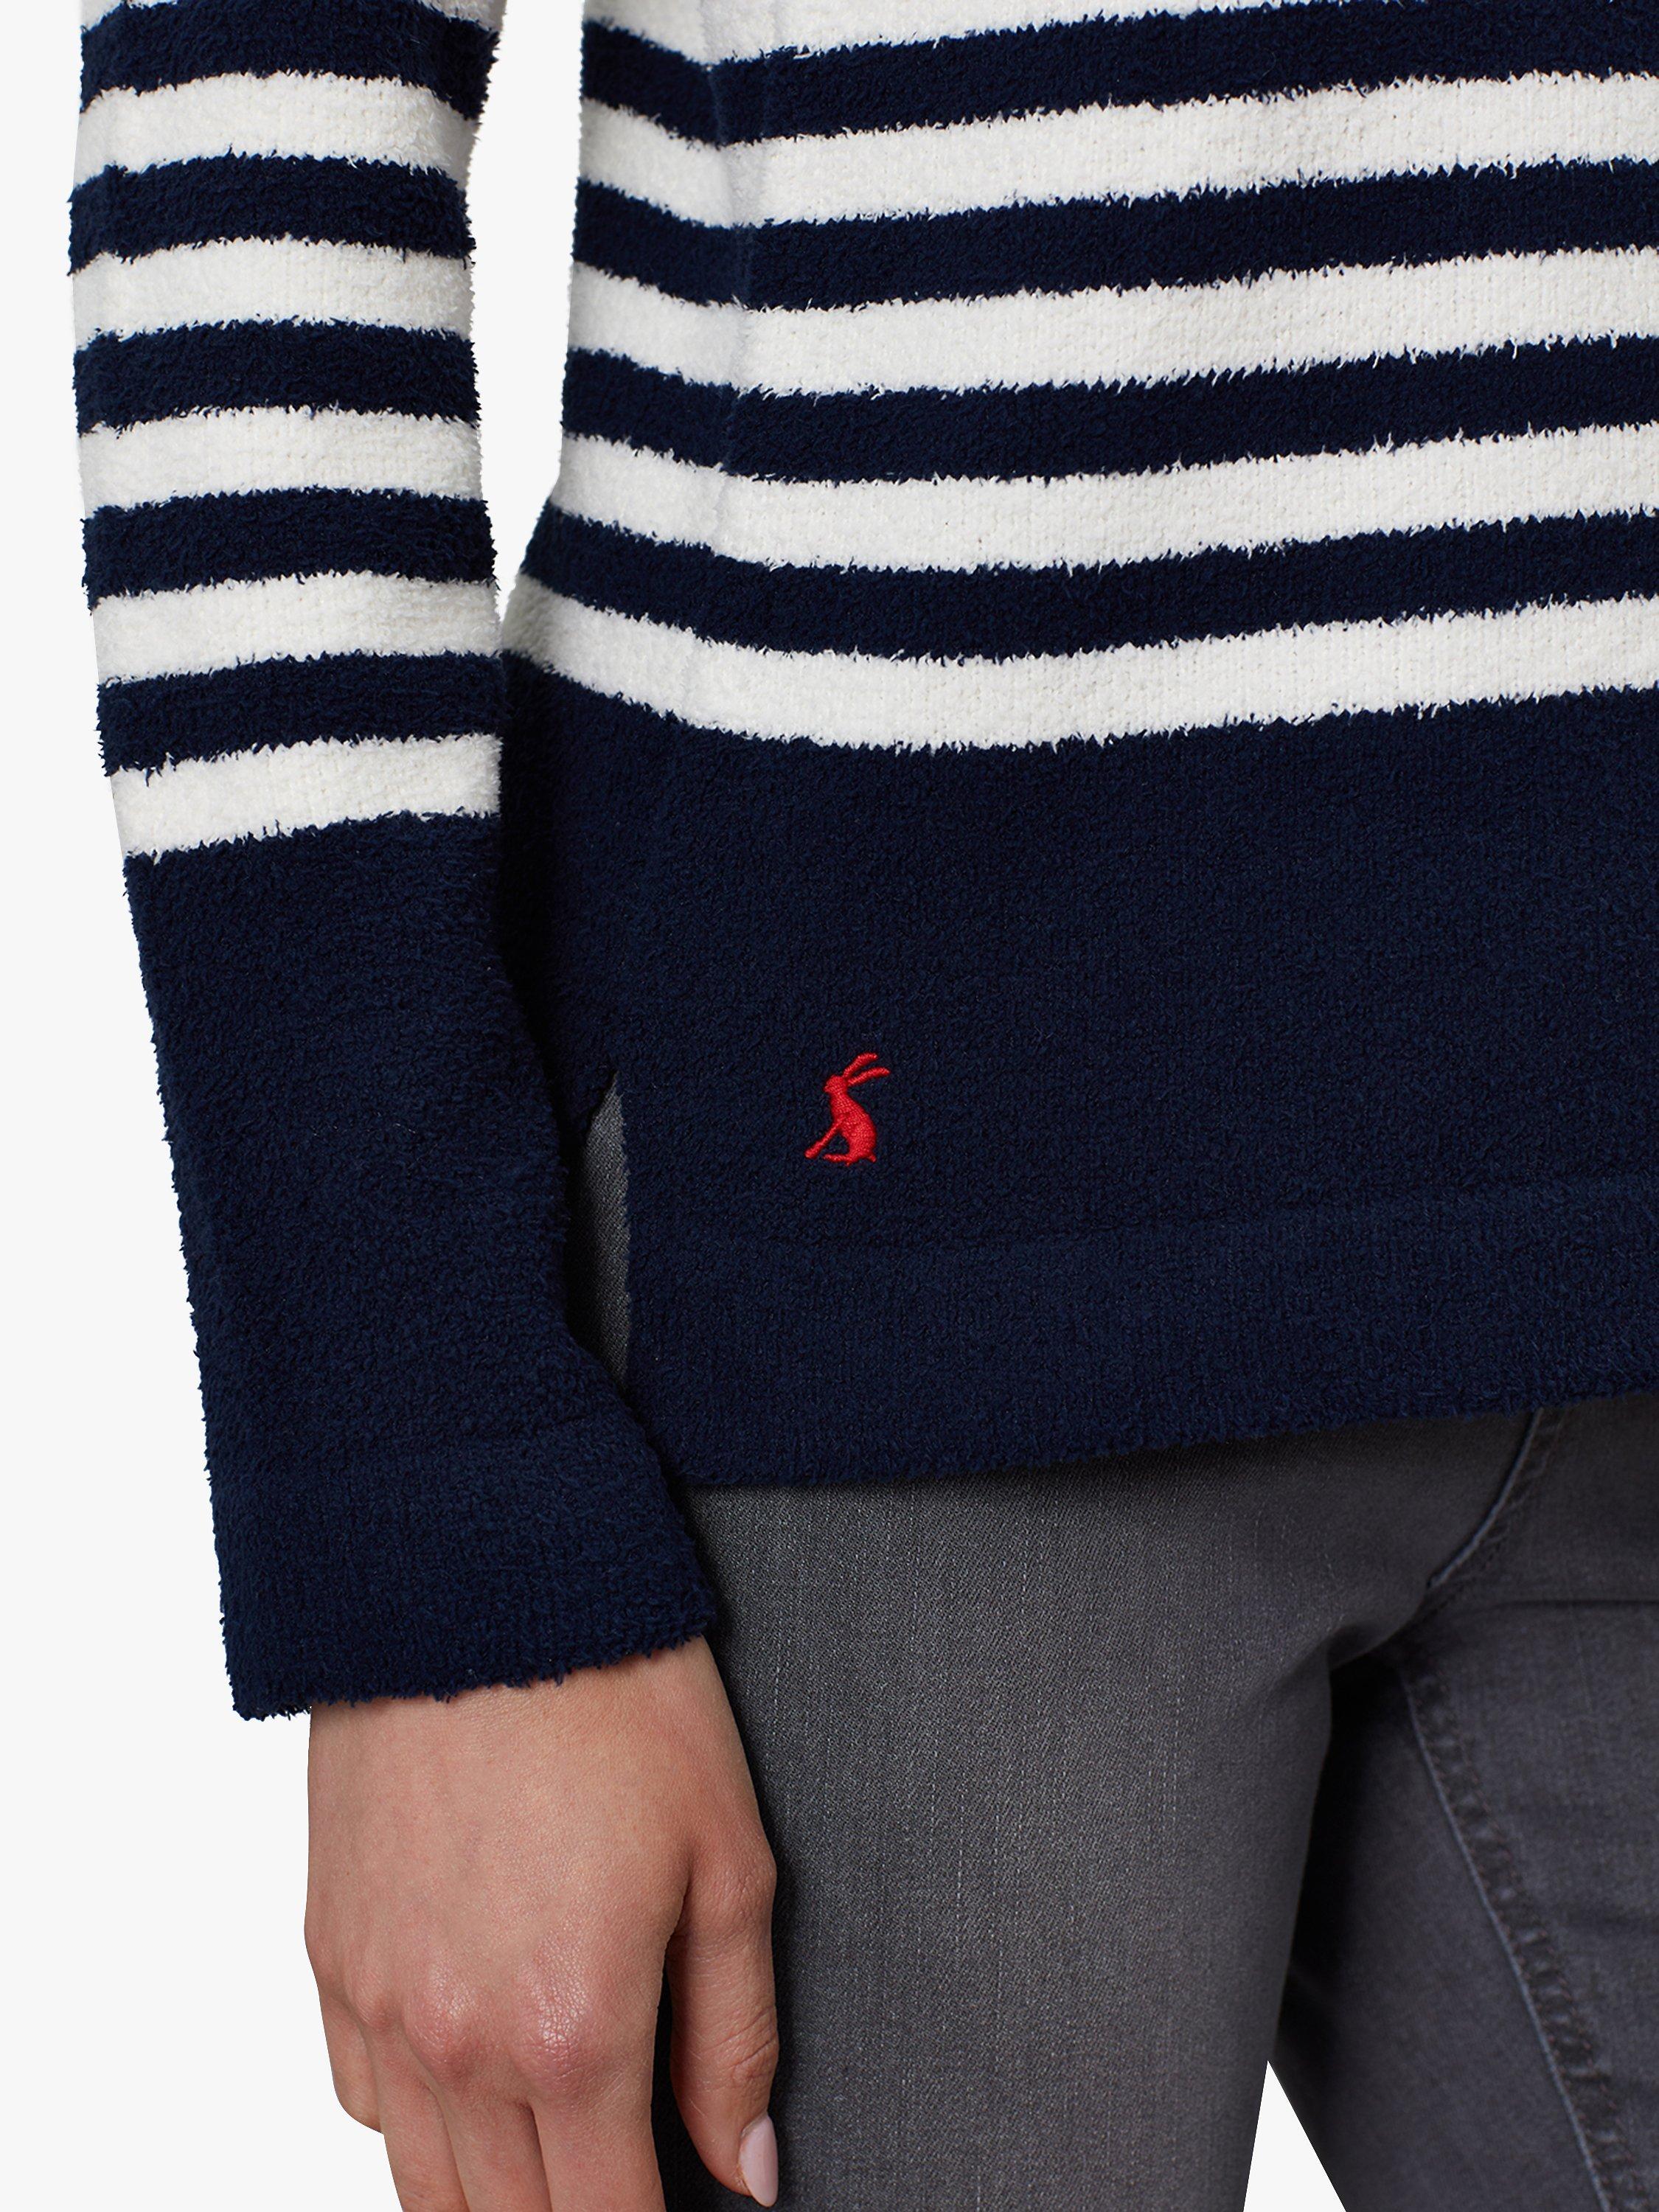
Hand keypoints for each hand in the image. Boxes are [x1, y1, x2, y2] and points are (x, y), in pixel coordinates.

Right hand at [305, 1638, 779, 2209]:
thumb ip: (737, 2040)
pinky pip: (360, 2098)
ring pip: (422, 2186)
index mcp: (572, 2032)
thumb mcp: (730, 1863)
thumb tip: (749, 2173)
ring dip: (490, 2198)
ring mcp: (381, 2002)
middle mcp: (459, 2042)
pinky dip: (416, 2120)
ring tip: (552, 2166)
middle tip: (622, 2175)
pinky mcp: (329, 1951)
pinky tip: (470, 2084)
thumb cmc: (621, 1701)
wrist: (482, 1585)